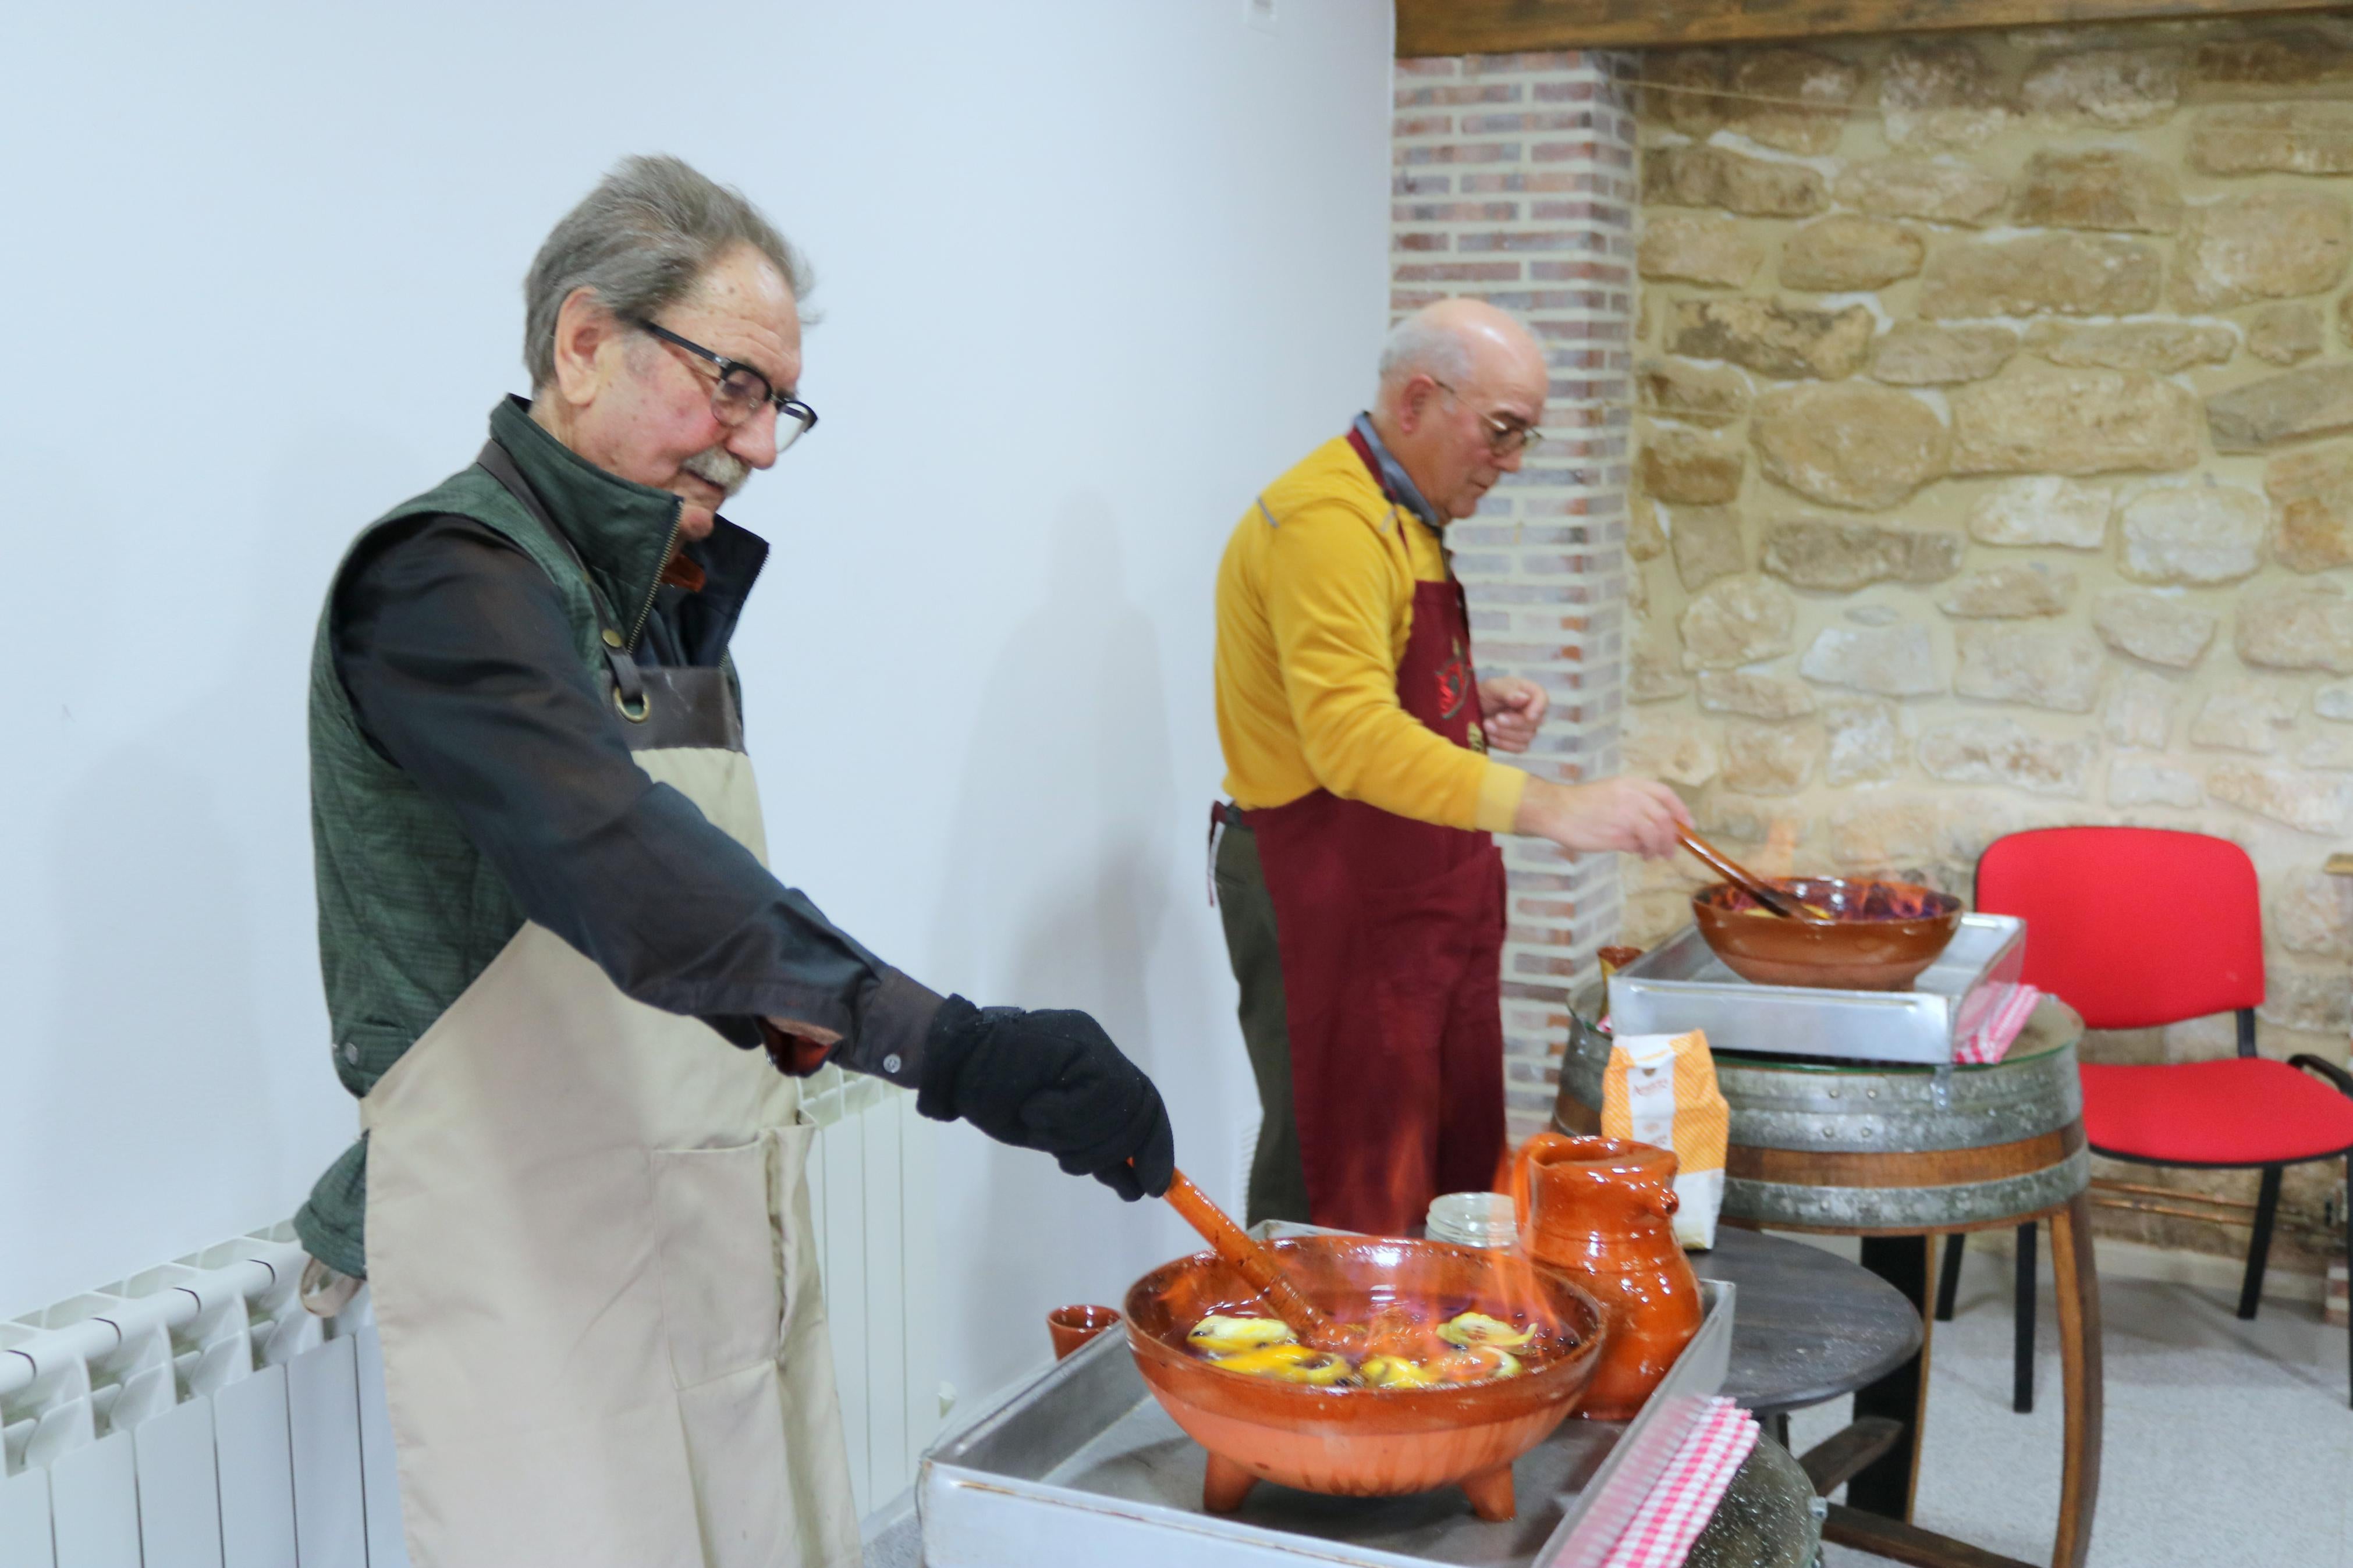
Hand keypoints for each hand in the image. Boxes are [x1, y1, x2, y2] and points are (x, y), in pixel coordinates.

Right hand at [915, 998, 1175, 1200]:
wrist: (954, 1061)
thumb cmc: (994, 1095)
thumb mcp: (1054, 1135)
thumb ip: (1093, 1151)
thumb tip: (1135, 1185)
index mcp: (1100, 1072)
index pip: (1145, 1110)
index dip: (1155, 1151)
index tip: (1151, 1189)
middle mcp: (1103, 1054)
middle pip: (1140, 1112)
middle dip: (1111, 1151)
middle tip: (1069, 1161)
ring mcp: (1093, 1045)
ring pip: (1119, 1107)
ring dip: (1076, 1134)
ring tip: (1037, 1129)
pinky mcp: (1080, 1042)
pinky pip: (1098, 1094)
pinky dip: (1063, 1114)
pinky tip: (1033, 1109)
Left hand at [1478, 677, 1546, 752]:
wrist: (1472, 710)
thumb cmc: (1485, 694)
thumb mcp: (1492, 687)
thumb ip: (1508, 692)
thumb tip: (1524, 698)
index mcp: (1530, 692)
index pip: (1543, 700)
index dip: (1538, 709)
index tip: (1528, 716)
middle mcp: (1532, 710)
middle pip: (1535, 722)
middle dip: (1513, 722)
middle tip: (1495, 718)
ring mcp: (1528, 728)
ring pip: (1527, 737)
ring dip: (1504, 733)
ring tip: (1487, 725)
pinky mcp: (1519, 742)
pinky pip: (1519, 748)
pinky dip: (1503, 743)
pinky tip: (1490, 736)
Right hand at [1513, 774, 1690, 859]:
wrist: (1556, 810)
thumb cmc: (1581, 803)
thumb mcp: (1612, 792)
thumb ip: (1634, 805)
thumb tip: (1654, 828)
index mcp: (1631, 784)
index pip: (1665, 795)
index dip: (1681, 810)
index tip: (1687, 825)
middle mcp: (1632, 798)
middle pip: (1665, 818)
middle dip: (1672, 836)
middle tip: (1671, 849)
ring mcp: (1626, 817)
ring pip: (1657, 834)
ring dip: (1660, 847)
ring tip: (1654, 855)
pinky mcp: (1617, 835)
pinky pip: (1639, 845)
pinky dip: (1644, 851)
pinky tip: (1639, 854)